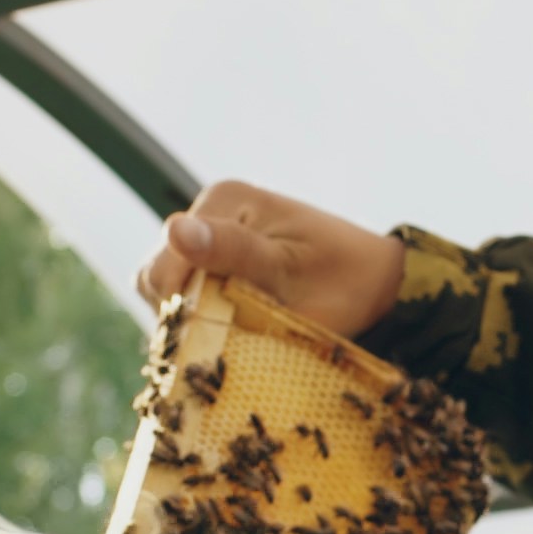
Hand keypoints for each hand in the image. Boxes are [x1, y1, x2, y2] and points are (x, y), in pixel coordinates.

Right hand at [136, 180, 405, 338]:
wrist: (375, 283)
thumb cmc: (341, 280)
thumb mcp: (288, 272)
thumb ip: (234, 253)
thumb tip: (176, 228)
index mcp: (223, 200)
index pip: (163, 265)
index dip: (183, 310)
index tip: (224, 333)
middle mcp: (210, 210)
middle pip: (157, 277)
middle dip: (189, 313)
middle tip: (238, 333)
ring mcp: (211, 235)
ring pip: (167, 290)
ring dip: (196, 317)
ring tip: (242, 328)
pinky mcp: (215, 259)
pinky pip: (185, 294)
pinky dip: (203, 316)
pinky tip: (236, 325)